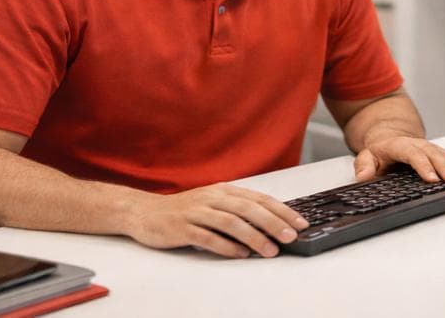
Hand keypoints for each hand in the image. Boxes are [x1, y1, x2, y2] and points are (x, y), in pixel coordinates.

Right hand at [125, 183, 309, 258]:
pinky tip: (240, 254)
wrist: (143, 212)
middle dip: (273, 223)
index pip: (259, 199)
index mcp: (223, 191)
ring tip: (270, 250)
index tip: (300, 223)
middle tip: (291, 237)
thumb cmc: (184, 210)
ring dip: (253, 237)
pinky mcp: (182, 228)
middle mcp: (212, 198)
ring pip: (230, 222)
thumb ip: (237, 211)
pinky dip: (226, 246)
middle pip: (248, 209)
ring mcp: (196, 212)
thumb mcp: (213, 204)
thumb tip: (271, 225)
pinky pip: (207, 237)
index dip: (281, 210)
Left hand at [353, 136, 444, 182]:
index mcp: (402, 146)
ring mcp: (434, 149)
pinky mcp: (443, 154)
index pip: (414, 155)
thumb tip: (363, 177)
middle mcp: (421, 145)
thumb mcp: (366, 155)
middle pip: (436, 156)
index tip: (431, 179)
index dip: (423, 166)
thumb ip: (363, 165)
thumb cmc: (381, 150)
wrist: (391, 135)